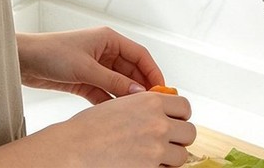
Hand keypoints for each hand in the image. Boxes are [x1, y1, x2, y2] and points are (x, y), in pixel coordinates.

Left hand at [17, 27, 163, 104]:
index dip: (153, 71)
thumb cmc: (53, 53)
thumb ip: (113, 81)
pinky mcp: (85, 80)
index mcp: (109, 39)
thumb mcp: (86, 68)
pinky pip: (104, 93)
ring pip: (119, 84)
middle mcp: (105, 51)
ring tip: (137, 115)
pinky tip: (117, 116)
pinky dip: (111, 103)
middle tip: (152, 107)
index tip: (163, 90)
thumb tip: (139, 92)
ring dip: (126, 97)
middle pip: (132, 71)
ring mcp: (96, 67)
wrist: (25, 61)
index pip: (140, 54)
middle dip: (142, 88)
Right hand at [59, 89, 195, 167]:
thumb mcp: (121, 104)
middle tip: (167, 140)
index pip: (185, 107)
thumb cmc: (89, 128)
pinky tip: (144, 164)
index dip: (180, 115)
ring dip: (171, 156)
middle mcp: (158, 124)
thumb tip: (161, 111)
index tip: (175, 120)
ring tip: (153, 156)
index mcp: (150, 102)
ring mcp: (155, 150)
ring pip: (182, 156)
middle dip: (179, 137)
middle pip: (189, 132)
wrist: (73, 149)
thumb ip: (144, 106)